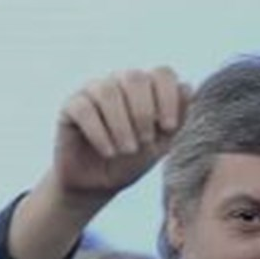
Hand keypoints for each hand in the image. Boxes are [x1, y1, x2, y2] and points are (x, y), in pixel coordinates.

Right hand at [52, 67, 189, 203]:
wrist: (98, 184)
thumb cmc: (132, 162)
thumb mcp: (161, 145)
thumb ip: (177, 119)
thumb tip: (189, 88)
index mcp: (146, 87)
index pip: (162, 73)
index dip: (168, 97)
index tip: (168, 127)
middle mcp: (119, 82)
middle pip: (135, 77)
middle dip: (144, 112)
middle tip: (145, 141)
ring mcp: (93, 91)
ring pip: (108, 92)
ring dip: (121, 125)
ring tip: (126, 151)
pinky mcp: (70, 107)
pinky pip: (84, 108)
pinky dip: (99, 132)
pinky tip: (108, 151)